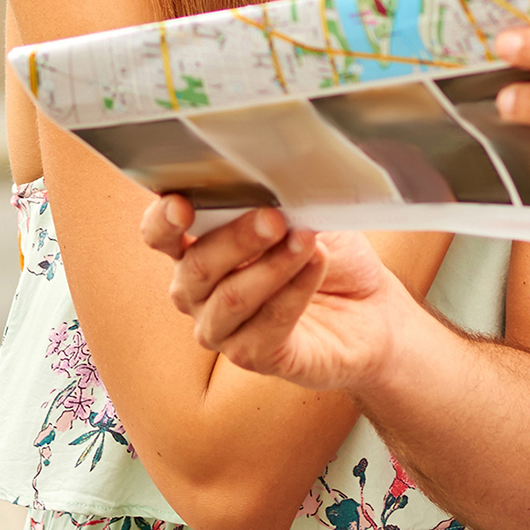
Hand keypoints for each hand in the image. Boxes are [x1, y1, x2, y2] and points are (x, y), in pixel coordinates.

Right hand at [141, 196, 416, 390]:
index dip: (163, 221)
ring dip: (271, 266)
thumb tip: (271, 173)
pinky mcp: (254, 357)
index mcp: (195, 246)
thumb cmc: (327, 255)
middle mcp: (197, 292)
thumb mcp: (302, 214)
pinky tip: (315, 267)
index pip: (159, 235)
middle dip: (236, 239)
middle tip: (275, 217)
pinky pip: (266, 327)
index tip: (181, 204)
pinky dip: (293, 293)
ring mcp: (221, 329)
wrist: (371, 309)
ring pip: (231, 298)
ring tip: (306, 240)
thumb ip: (276, 198)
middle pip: (196, 267)